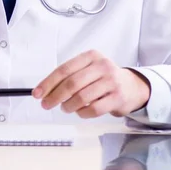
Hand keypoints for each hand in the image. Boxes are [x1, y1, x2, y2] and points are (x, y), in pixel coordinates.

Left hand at [32, 50, 150, 117]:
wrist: (133, 86)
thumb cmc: (104, 78)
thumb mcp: (88, 69)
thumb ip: (70, 77)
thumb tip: (45, 90)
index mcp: (90, 56)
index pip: (64, 69)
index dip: (48, 82)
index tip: (37, 93)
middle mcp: (102, 66)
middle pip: (72, 83)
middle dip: (55, 96)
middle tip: (46, 104)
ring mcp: (111, 81)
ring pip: (82, 97)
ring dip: (69, 106)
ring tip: (66, 108)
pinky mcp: (118, 98)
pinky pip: (94, 109)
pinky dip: (83, 113)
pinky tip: (80, 112)